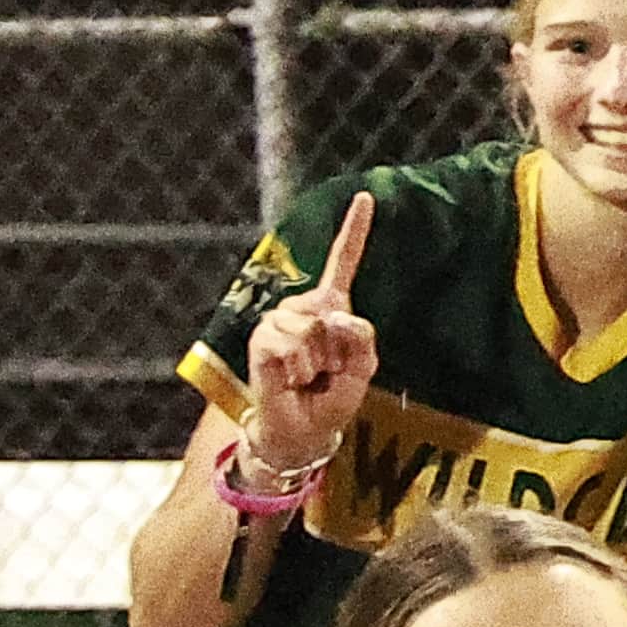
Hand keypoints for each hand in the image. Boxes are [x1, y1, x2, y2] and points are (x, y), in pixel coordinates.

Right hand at [238, 196, 384, 481]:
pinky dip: (295, 367)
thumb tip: (334, 312)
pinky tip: (291, 377)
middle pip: (333, 310)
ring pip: (309, 329)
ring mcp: (279, 320)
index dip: (353, 231)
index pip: (342, 262)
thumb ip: (360, 337)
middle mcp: (303, 306)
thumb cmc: (331, 397)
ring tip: (307, 376)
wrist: (301, 429)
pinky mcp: (261, 338)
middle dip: (338, 349)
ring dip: (315, 361)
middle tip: (326, 371)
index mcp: (333, 307)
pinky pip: (286, 344)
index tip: (365, 197)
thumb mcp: (362, 369)